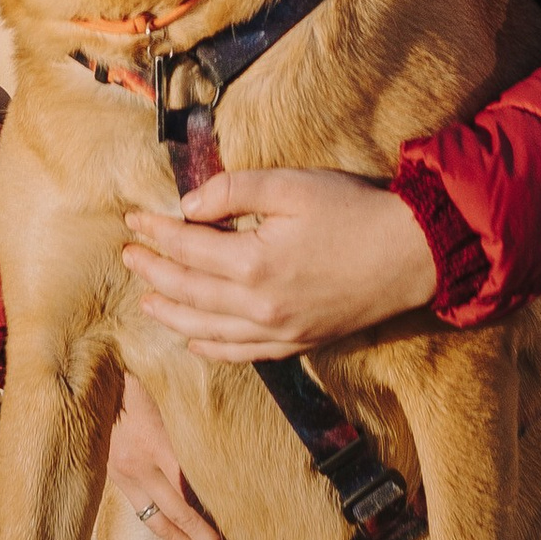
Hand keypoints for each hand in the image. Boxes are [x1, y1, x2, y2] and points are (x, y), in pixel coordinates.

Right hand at [108, 371, 243, 539]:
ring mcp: (123, 473)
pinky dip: (168, 530)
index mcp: (153, 441)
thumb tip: (238, 436)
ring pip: (159, 524)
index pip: (190, 498)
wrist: (82, 364)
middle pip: (179, 520)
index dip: (213, 531)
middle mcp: (137, 465)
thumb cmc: (136, 361)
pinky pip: (144, 512)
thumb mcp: (168, 381)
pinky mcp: (114, 474)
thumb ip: (197, 411)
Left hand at [123, 168, 438, 360]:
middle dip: (153, 274)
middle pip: (188, 293)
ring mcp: (279, 331)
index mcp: (253, 263)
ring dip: (171, 315)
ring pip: (207, 331)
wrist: (411, 255)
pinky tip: (194, 339)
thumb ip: (235, 191)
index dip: (156, 232)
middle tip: (129, 256)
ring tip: (146, 301)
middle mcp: (258, 307)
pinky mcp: (298, 342)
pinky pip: (241, 354)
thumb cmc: (354, 212)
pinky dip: (210, 348)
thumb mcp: (292, 185)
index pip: (187, 249)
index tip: (133, 220)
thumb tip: (189, 206)